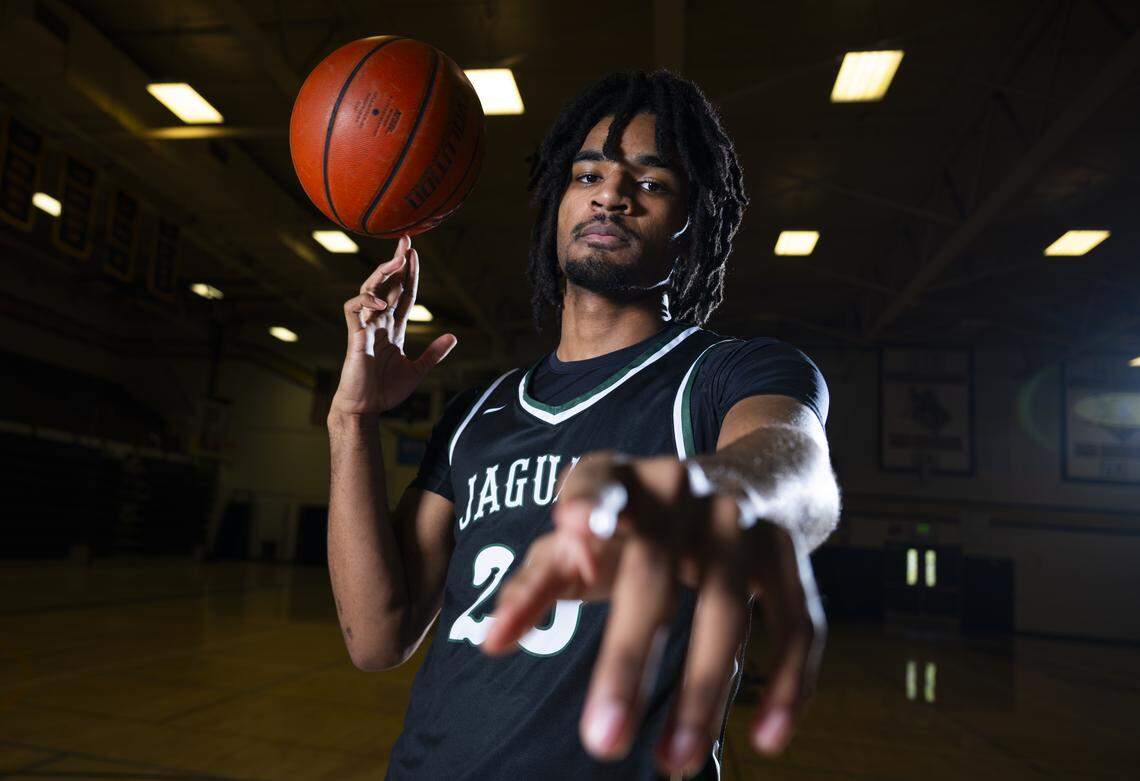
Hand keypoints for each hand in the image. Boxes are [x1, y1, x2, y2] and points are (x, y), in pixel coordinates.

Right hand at [330, 234, 456, 417]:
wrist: (366, 408)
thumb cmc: (385, 391)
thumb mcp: (417, 370)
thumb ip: (433, 354)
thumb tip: (453, 337)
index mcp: (393, 328)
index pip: (403, 294)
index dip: (410, 275)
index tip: (415, 254)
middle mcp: (379, 322)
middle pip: (388, 285)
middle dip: (397, 263)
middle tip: (407, 242)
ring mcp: (366, 327)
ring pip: (370, 290)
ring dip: (383, 274)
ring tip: (397, 261)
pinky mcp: (355, 335)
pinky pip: (354, 309)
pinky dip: (366, 300)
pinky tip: (381, 301)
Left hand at [480, 451, 825, 776]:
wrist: (754, 479)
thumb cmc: (641, 521)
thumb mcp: (583, 538)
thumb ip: (535, 584)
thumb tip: (491, 643)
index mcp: (620, 478)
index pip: (597, 481)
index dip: (587, 502)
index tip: (570, 529)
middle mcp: (682, 488)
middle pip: (655, 574)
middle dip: (628, 659)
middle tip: (602, 742)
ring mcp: (741, 518)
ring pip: (728, 607)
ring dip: (703, 691)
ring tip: (674, 763)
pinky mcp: (788, 551)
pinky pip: (797, 620)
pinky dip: (789, 681)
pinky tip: (767, 739)